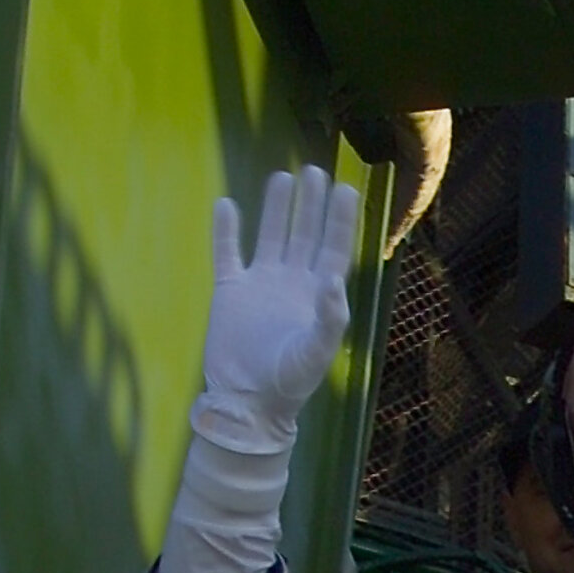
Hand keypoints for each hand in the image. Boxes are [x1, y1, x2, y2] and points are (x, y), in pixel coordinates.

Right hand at [199, 166, 360, 442]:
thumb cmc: (288, 383)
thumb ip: (329, 318)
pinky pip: (228, 253)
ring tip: (284, 177)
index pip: (332, 250)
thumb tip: (333, 280)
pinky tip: (227, 205)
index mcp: (316, 297)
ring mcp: (260, 285)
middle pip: (304, 235)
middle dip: (311, 205)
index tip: (346, 189)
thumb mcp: (315, 353)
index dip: (339, 221)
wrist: (247, 401)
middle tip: (316, 171)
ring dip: (277, 208)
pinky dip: (227, 230)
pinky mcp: (230, 290)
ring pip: (271, 236)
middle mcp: (291, 284)